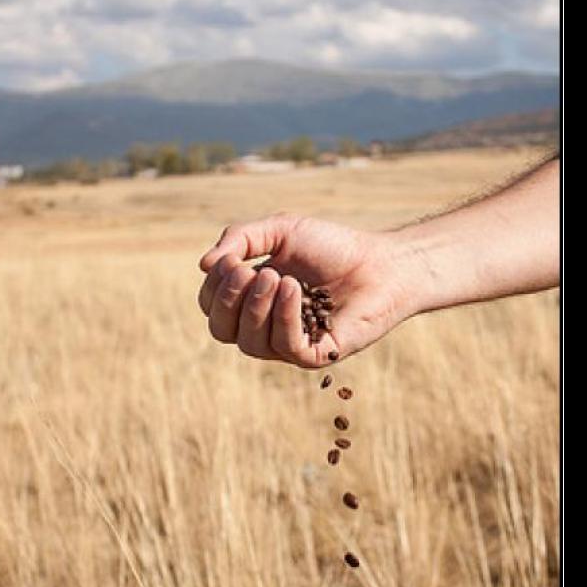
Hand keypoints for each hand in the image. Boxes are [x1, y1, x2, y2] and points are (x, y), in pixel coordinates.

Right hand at [197, 211, 417, 367]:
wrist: (382, 262)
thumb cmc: (332, 247)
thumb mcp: (281, 230)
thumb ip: (240, 238)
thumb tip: (204, 265)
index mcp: (252, 301)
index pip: (212, 307)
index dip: (214, 287)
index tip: (232, 261)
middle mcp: (265, 327)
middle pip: (221, 330)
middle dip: (228, 300)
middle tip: (248, 271)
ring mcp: (288, 344)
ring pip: (249, 342)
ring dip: (256, 307)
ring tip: (278, 276)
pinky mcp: (314, 356)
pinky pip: (284, 345)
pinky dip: (283, 316)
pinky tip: (293, 290)